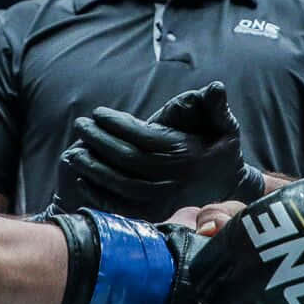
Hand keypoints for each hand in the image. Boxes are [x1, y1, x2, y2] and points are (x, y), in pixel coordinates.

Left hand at [58, 82, 265, 222]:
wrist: (228, 187)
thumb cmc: (222, 151)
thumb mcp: (226, 126)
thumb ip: (217, 107)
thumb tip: (216, 87)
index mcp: (185, 155)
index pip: (143, 137)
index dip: (118, 124)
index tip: (98, 112)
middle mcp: (172, 179)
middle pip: (126, 160)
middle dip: (100, 141)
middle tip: (81, 125)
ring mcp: (162, 201)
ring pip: (119, 184)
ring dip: (94, 167)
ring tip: (75, 150)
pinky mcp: (154, 215)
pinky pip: (121, 208)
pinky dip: (99, 195)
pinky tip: (83, 179)